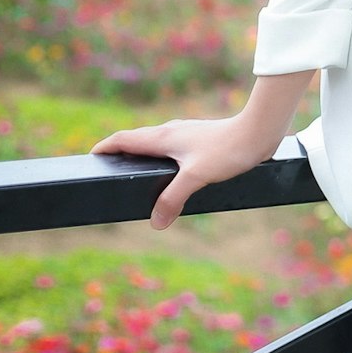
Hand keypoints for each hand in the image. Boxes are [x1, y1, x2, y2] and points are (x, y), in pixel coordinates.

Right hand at [93, 115, 279, 229]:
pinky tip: (173, 171)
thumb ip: (173, 199)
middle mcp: (171, 131)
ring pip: (156, 142)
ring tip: (137, 172)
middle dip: (120, 152)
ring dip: (142, 154)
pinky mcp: (201, 138)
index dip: (105, 147)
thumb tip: (156, 222)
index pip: (123, 138)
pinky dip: (162, 156)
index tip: (91, 157)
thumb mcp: (197, 177)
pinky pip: (172, 146)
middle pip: (137, 139)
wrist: (260, 130)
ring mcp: (187, 133)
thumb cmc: (228, 149)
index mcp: (163, 137)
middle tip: (109, 169)